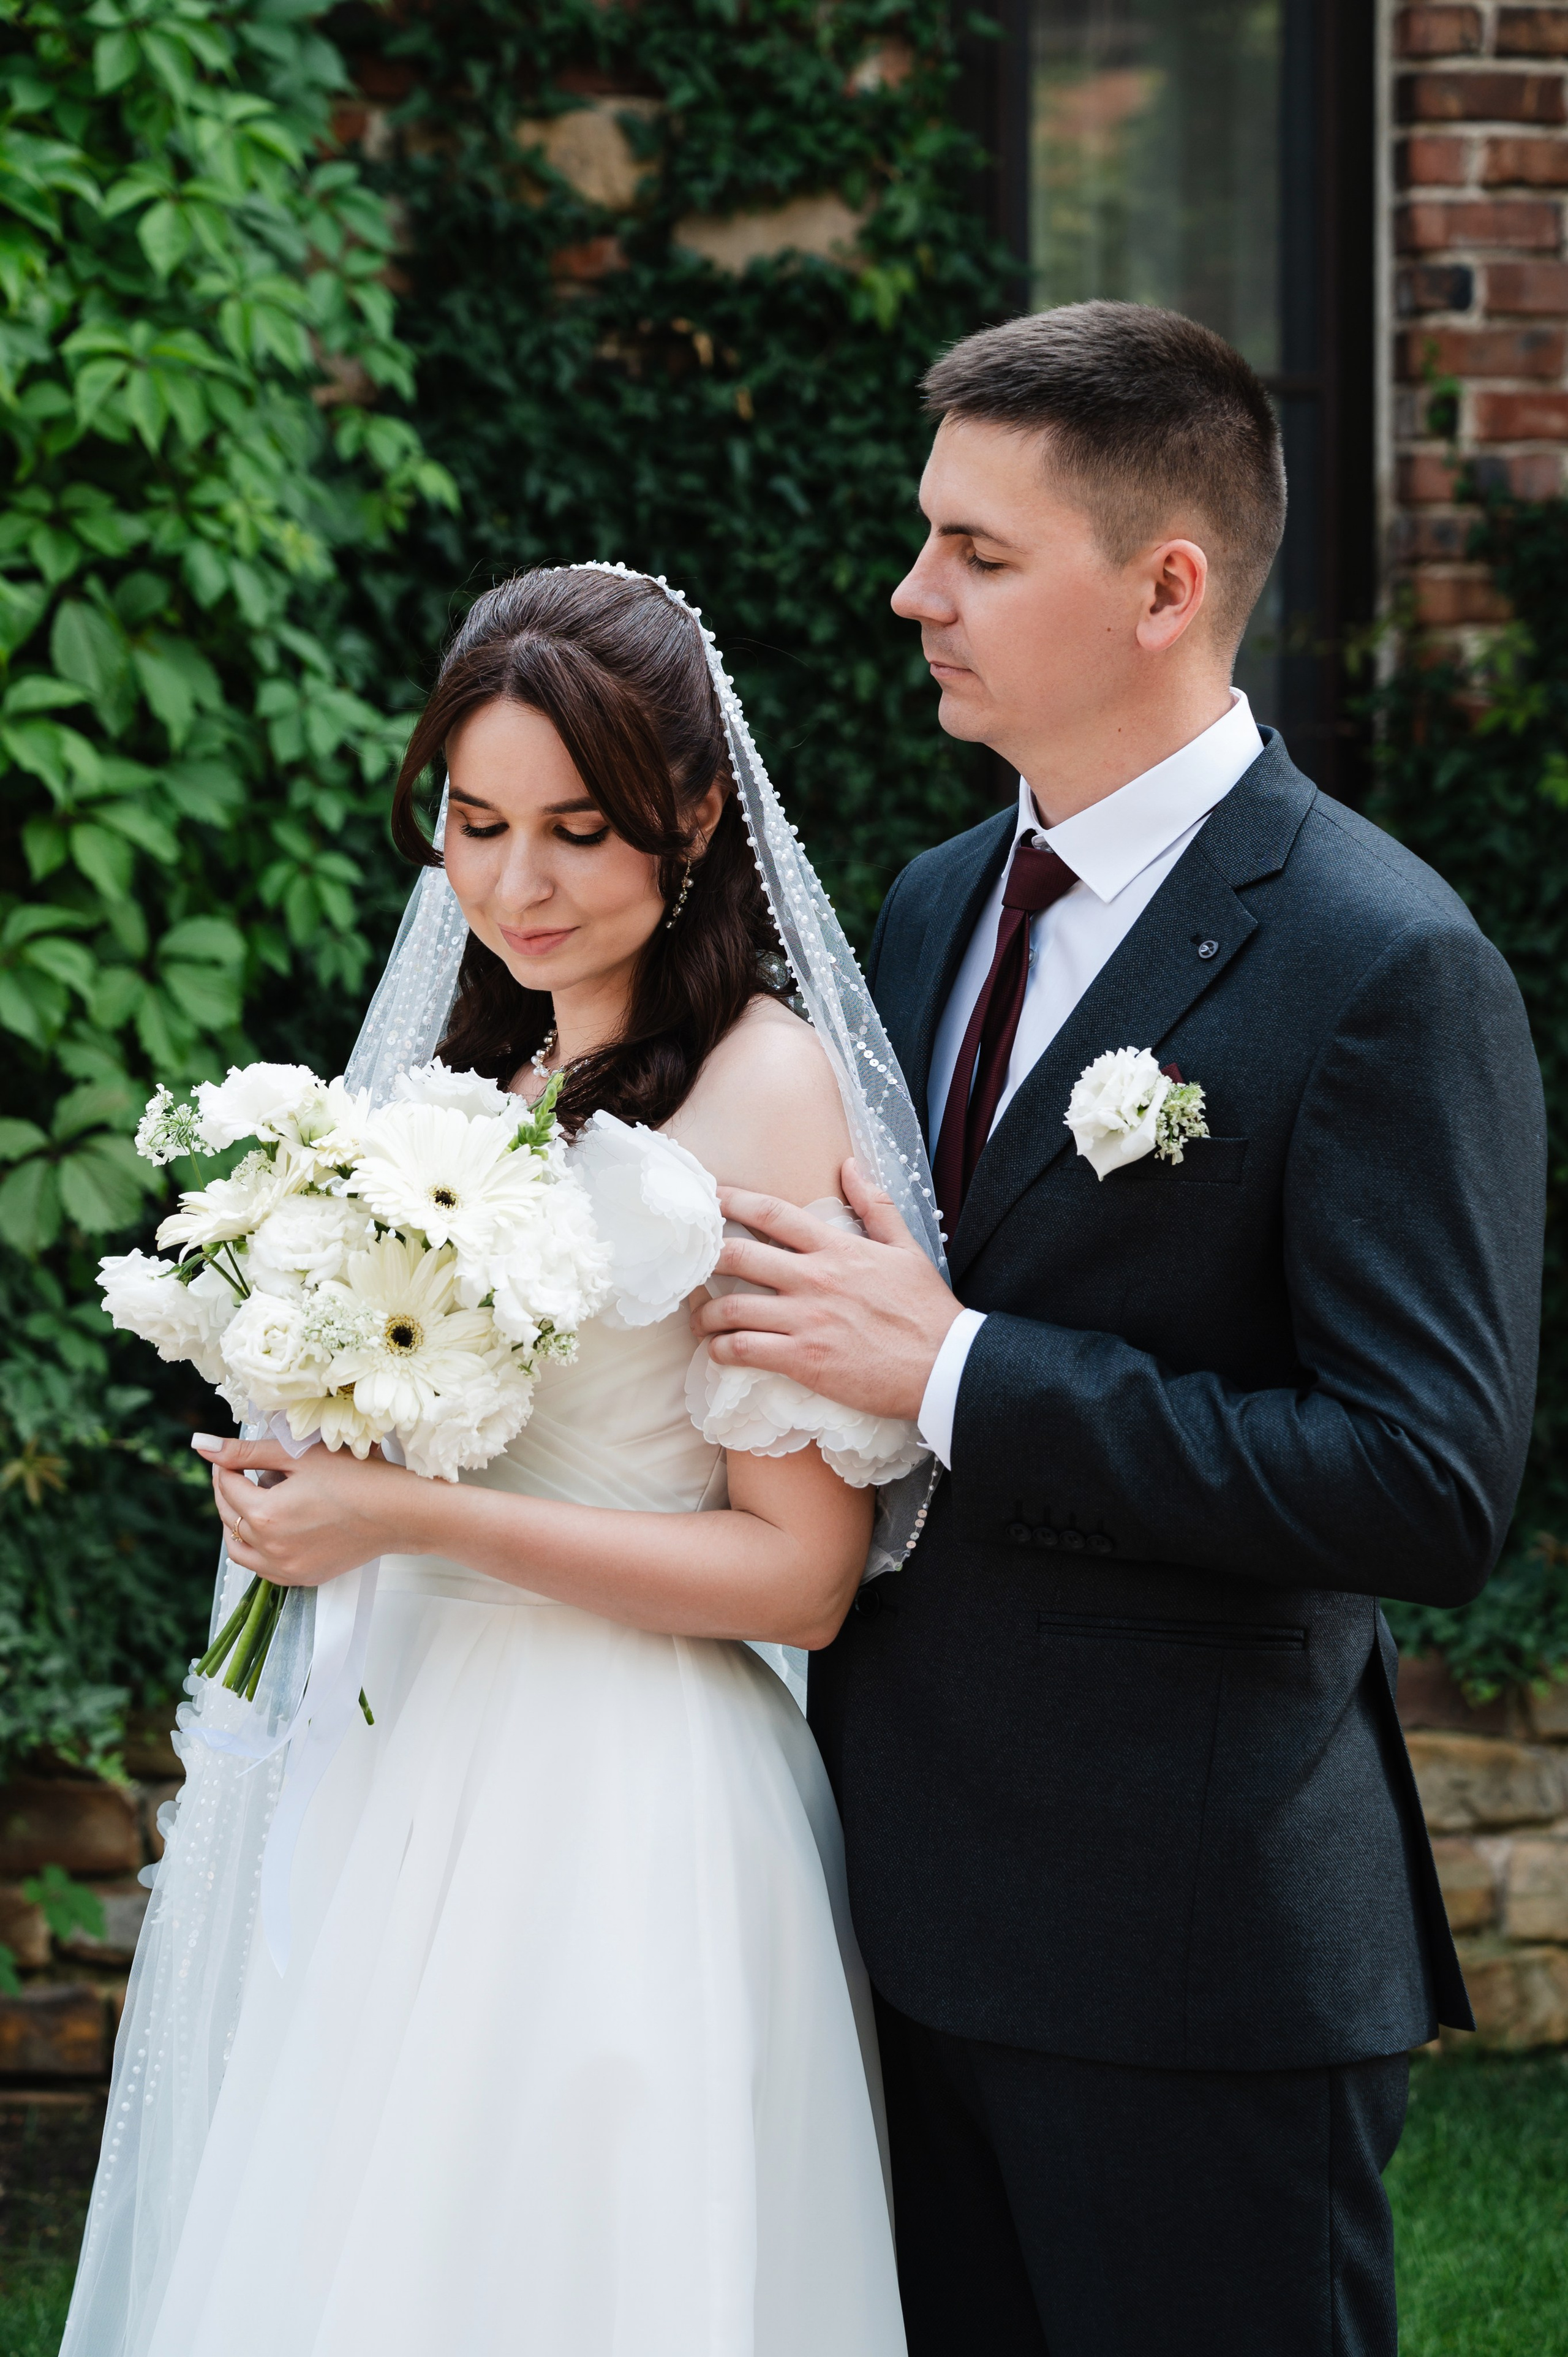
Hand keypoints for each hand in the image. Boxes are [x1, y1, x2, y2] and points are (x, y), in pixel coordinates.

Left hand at [193, 1434, 422, 1585]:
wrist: (401, 1513)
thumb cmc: (357, 1478)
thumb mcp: (300, 1455)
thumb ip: (247, 1451)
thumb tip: (202, 1443)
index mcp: (265, 1514)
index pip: (227, 1486)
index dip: (225, 1465)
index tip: (234, 1454)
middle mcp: (270, 1548)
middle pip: (229, 1517)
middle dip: (230, 1491)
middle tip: (245, 1471)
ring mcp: (286, 1568)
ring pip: (239, 1550)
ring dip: (238, 1524)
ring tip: (256, 1501)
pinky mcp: (302, 1578)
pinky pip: (262, 1568)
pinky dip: (258, 1548)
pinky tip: (276, 1527)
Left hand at [689, 1158, 964, 1423]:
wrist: (944, 1367)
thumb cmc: (926, 1310)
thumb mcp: (907, 1248)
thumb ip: (875, 1206)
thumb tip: (849, 1165)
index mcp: (837, 1248)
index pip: (772, 1214)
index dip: (732, 1201)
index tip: (707, 1198)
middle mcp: (815, 1278)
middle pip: (738, 1256)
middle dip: (703, 1257)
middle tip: (689, 1264)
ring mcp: (806, 1320)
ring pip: (731, 1308)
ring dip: (704, 1314)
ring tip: (699, 1319)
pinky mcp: (803, 1360)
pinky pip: (744, 1350)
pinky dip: (721, 1350)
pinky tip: (718, 1351)